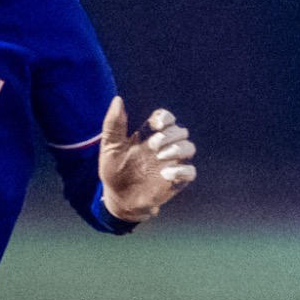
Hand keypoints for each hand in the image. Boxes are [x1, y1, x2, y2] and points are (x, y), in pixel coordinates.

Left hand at [98, 97, 196, 221]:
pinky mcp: (176, 180)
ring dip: (178, 149)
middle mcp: (163, 146)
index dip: (165, 117)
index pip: (165, 118)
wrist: (117, 199)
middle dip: (170, 135)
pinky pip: (190, 171)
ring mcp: (171, 163)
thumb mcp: (109, 148)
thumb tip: (118, 99)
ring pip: (189, 147)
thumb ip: (114, 124)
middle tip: (154, 146)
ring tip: (161, 156)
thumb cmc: (113, 171)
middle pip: (180, 130)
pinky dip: (182, 171)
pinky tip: (166, 175)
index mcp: (148, 135)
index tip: (157, 124)